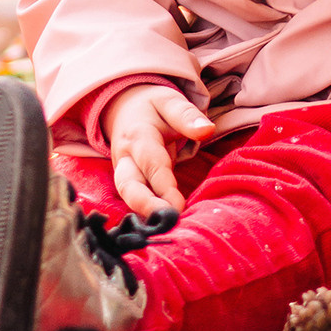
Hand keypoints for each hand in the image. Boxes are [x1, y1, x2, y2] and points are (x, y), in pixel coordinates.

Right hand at [104, 85, 214, 216]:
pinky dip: (144, 214)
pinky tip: (160, 227)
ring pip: (127, 197)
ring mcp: (123, 171)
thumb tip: (207, 130)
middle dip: (145, 206)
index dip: (163, 186)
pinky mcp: (126, 182)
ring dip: (144, 214)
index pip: (151, 163)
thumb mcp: (170, 101)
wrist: (124, 107)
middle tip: (168, 222)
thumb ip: (187, 116)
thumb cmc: (152, 107)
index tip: (178, 206)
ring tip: (166, 229)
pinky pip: (132, 200)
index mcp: (138, 136)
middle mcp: (126, 157)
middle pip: (128, 186)